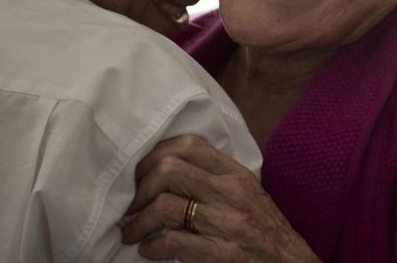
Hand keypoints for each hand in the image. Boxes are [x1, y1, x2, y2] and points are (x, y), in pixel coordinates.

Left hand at [121, 135, 319, 261]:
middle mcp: (232, 193)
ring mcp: (227, 223)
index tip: (139, 174)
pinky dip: (152, 248)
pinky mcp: (222, 254)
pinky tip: (148, 251)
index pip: (189, 144)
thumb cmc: (266, 231)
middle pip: (169, 170)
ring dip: (138, 222)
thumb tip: (168, 167)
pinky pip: (173, 242)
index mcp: (236, 174)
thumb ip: (216, 177)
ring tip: (132, 233)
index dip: (154, 155)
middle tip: (130, 206)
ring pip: (165, 206)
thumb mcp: (247, 193)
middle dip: (139, 189)